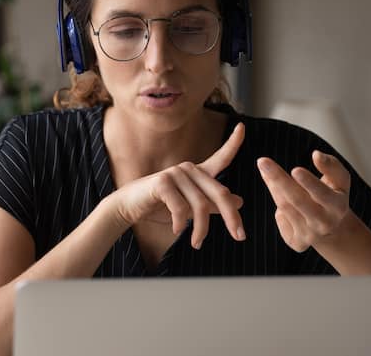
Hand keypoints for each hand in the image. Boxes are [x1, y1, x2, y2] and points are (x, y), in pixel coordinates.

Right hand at [113, 123, 246, 248]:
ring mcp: (176, 173)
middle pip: (220, 193)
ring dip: (201, 229)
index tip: (242, 126)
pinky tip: (177, 230)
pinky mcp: (162, 182)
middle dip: (232, 217)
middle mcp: (189, 169)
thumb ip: (213, 204)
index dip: (233, 142)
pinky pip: (181, 208)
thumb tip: (240, 201)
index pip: (220, 157)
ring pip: (200, 206)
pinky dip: (181, 223)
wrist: (128, 207)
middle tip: (239, 237)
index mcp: (197, 173)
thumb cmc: (158, 206)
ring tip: (197, 243)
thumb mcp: (190, 207)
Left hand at [257, 150, 350, 252]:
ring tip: (266, 168)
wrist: (333, 228)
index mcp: (338, 206)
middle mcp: (324, 223)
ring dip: (274, 186)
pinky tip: (283, 198)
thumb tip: (316, 155)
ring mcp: (309, 235)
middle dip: (279, 180)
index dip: (309, 182)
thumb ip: (331, 165)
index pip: (322, 193)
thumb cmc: (334, 196)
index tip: (295, 169)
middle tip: (263, 162)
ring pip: (285, 207)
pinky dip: (279, 205)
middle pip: (297, 200)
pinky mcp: (297, 242)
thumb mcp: (340, 179)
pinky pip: (281, 219)